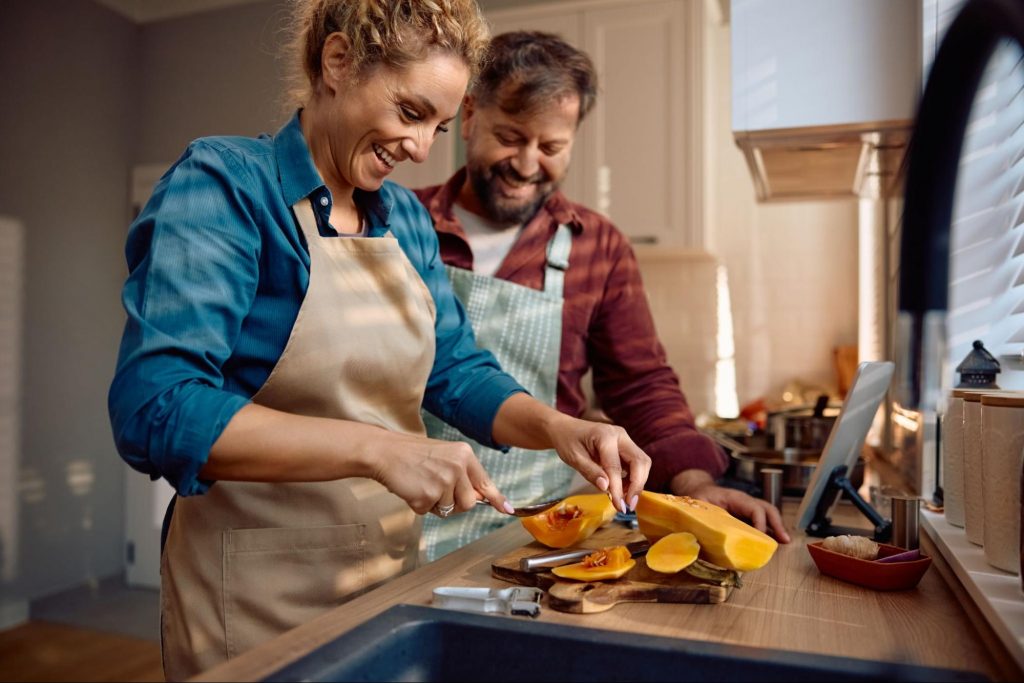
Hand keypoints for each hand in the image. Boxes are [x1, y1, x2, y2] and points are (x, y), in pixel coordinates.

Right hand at [370, 434, 512, 516]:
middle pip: (469, 503)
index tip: (507, 509)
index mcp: (464, 455)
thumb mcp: (445, 456)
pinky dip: (418, 505)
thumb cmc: (413, 455)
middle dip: (454, 503)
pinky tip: (411, 488)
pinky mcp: (427, 495)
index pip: (485, 482)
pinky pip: (428, 512)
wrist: (385, 452)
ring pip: (449, 510)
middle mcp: (458, 467)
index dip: (497, 498)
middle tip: (436, 488)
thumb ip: (463, 475)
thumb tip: (480, 498)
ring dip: (434, 504)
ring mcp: (443, 481)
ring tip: (421, 484)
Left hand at [544, 414, 650, 513]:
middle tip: (628, 505)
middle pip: (640, 461)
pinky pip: (636, 464)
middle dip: (637, 485)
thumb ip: (590, 472)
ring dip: (637, 482)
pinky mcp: (626, 447)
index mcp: (605, 436)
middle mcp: (620, 435)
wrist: (566, 429)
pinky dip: (633, 478)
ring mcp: (625, 440)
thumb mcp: (573, 458)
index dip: (618, 489)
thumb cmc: (567, 442)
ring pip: (642, 463)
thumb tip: (606, 488)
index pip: (615, 466)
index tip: (618, 506)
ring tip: (623, 498)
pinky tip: (622, 489)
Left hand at [669, 469, 791, 542]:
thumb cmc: (699, 497)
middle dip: (777, 523)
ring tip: (785, 542)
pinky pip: (762, 520)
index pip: (753, 508)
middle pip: (766, 509)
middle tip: (784, 539)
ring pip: (768, 514)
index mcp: (734, 498)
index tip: (760, 536)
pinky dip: (770, 530)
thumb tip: (696, 539)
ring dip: (777, 527)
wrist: (699, 490)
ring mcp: (747, 508)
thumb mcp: (697, 506)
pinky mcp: (746, 515)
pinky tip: (774, 542)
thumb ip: (698, 519)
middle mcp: (745, 502)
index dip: (759, 522)